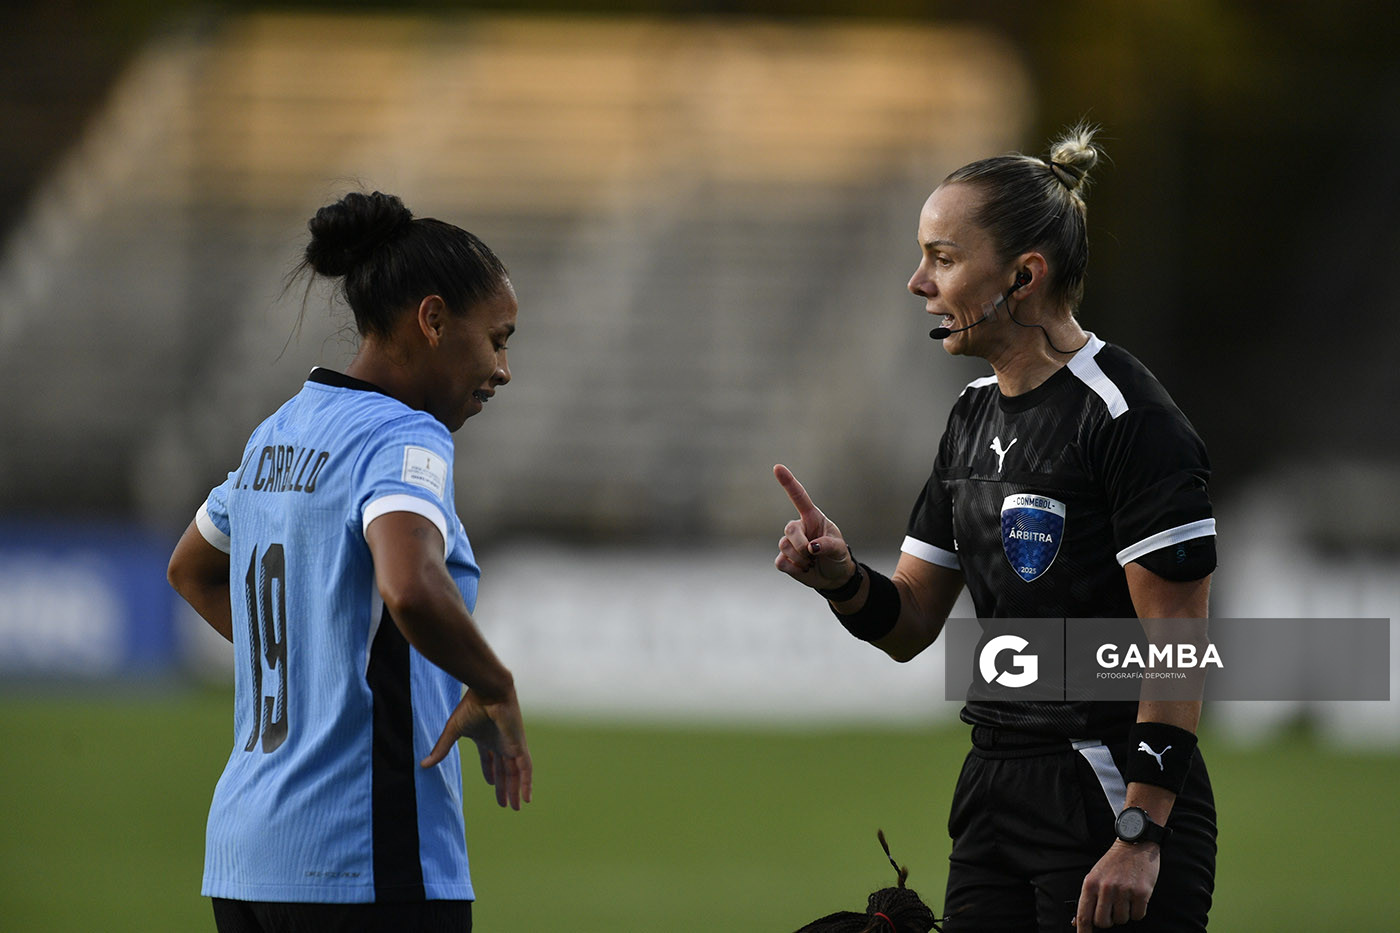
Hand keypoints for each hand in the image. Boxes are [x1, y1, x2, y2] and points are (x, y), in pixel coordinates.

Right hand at [422, 686, 532, 809]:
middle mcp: (501, 743)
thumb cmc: (471, 706)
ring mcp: (511, 745)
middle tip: (505, 805)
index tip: (490, 784)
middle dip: (504, 787)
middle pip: (504, 770)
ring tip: (516, 807)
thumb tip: (422, 765)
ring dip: (515, 790)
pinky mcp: (519, 746)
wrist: (489, 692)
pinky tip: (527, 798)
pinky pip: (526, 769)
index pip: (490, 760)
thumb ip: (441, 749)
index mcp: (486, 738)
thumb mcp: (453, 731)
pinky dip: (527, 783)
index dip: (490, 773)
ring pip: (515, 773)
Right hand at [773, 464, 855, 590]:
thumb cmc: (837, 556)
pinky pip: (781, 562)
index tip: (777, 467)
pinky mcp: (784, 558)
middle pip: (789, 529)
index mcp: (812, 518)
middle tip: (814, 555)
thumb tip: (811, 547)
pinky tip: (803, 569)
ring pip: (784, 547)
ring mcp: (789, 543)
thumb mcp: (839, 549)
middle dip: (801, 545)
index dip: (788, 482)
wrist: (833, 577)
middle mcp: (799, 527)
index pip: (799, 497)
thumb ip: (828, 545)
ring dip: (800, 559)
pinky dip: (794, 569)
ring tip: (812, 563)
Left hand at [1075, 840, 1159, 928]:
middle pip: (1103, 922)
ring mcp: (1124, 891)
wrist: (1135, 844)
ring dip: (1124, 914)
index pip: (1084, 915)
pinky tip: (1136, 897)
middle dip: (1108, 920)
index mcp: (1090, 883)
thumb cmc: (1113, 863)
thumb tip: (1077, 922)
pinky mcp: (1142, 893)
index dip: (1083, 931)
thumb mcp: (1095, 875)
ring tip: (1125, 897)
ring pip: (1122, 920)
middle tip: (1112, 909)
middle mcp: (1106, 888)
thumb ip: (1088, 898)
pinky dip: (1137, 911)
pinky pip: (1138, 916)